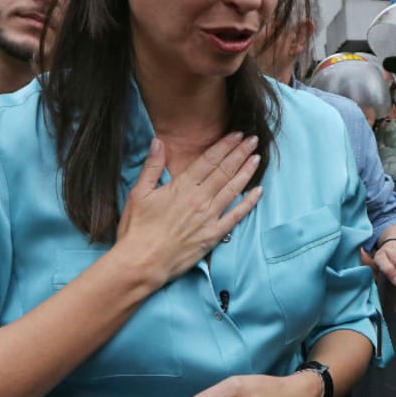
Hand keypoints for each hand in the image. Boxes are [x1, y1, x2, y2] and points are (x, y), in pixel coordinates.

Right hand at [116, 133, 262, 285]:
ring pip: (233, 189)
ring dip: (246, 172)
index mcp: (182, 187)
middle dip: (240, 153)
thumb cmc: (137, 229)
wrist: (142, 262)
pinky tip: (258, 191)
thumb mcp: (138, 193)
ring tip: (257, 158)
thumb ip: (151, 167)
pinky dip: (249, 203)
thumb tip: (158, 142)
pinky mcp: (214, 235)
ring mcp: (209, 217)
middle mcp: (200, 199)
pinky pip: (236, 216)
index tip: (236, 134)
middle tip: (253, 139)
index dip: (224, 145)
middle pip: (225, 171)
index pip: (209, 160)